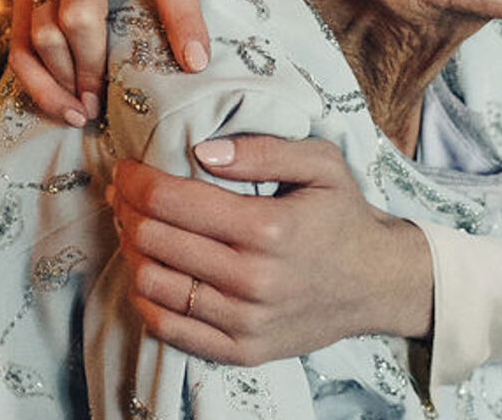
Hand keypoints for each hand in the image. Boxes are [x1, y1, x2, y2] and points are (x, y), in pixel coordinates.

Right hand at [9, 0, 291, 123]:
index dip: (181, 19)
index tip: (198, 63)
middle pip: (81, 15)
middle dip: (94, 64)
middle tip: (109, 102)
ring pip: (44, 33)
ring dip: (64, 80)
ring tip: (87, 114)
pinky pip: (19, 43)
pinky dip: (37, 82)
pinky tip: (63, 108)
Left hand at [108, 135, 434, 364]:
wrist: (377, 282)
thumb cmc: (344, 216)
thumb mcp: (322, 164)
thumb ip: (264, 150)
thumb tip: (203, 151)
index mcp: (268, 228)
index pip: (171, 201)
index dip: (136, 181)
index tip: (125, 169)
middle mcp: (252, 279)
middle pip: (154, 240)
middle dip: (126, 210)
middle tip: (123, 195)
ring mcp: (245, 321)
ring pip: (152, 285)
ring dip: (133, 252)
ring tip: (137, 230)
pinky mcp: (241, 351)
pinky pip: (169, 328)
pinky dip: (147, 299)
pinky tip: (152, 272)